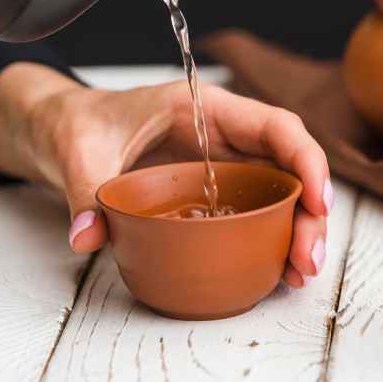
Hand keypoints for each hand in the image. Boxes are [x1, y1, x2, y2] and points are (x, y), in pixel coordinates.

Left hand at [0, 63, 334, 288]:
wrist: (65, 130)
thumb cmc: (81, 125)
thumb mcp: (79, 151)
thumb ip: (85, 189)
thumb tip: (87, 235)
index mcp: (206, 108)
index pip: (275, 126)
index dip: (306, 159)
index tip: (317, 199)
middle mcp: (226, 137)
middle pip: (288, 167)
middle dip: (309, 212)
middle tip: (307, 258)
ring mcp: (224, 166)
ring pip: (280, 193)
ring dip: (297, 231)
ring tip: (299, 273)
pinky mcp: (214, 193)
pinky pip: (256, 212)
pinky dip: (273, 239)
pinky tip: (279, 272)